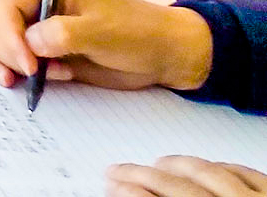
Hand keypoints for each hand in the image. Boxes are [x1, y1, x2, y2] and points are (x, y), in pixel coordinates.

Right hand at [0, 0, 214, 92]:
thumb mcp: (101, 32)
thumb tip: (30, 43)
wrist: (167, 55)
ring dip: (7, 63)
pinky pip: (19, 63)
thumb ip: (62, 34)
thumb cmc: (137, 33)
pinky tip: (33, 84)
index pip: (9, 5)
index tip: (27, 61)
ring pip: (3, 45)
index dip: (9, 33)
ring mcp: (44, 34)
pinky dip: (16, 73)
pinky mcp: (51, 57)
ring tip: (27, 82)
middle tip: (31, 73)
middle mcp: (41, 10)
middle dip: (7, 50)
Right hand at [107, 157, 266, 195]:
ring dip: (179, 164)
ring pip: (211, 173)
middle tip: (118, 170)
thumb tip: (130, 196)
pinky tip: (210, 164)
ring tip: (158, 161)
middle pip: (177, 186)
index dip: (129, 191)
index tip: (111, 185)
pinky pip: (245, 172)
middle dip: (141, 175)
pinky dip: (223, 166)